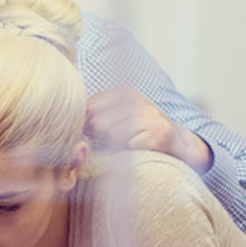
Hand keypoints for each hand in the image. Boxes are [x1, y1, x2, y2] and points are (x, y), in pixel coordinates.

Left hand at [85, 87, 211, 174]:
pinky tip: (139, 149)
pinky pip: (126, 146)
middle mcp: (137, 99)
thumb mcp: (117, 118)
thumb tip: (65, 123)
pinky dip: (129, 153)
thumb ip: (93, 117)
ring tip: (130, 144)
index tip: (97, 133)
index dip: (87, 126)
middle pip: (97, 123)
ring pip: (111, 135)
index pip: (88, 108)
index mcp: (123, 93)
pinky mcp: (158, 132)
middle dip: (100, 137)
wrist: (179, 144)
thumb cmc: (138, 134)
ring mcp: (149, 114)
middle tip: (116, 142)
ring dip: (115, 147)